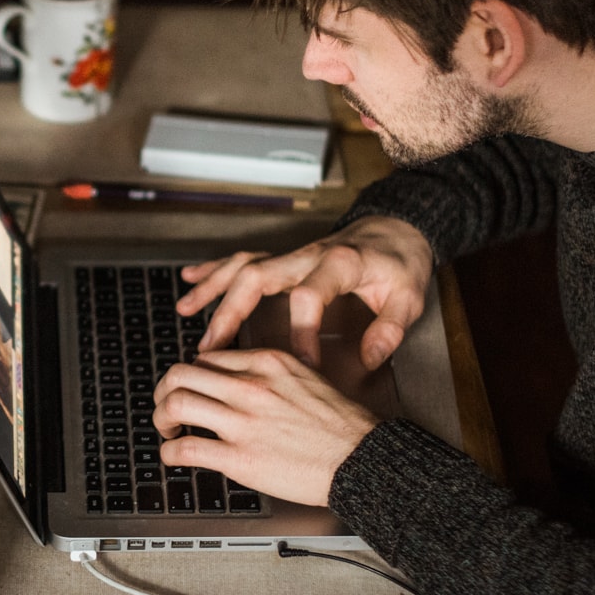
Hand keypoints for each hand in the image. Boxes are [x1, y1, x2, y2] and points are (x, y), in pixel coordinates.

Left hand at [152, 348, 377, 506]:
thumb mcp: (306, 376)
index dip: (192, 375)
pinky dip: (169, 453)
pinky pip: (185, 449)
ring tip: (167, 430)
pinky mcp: (240, 458)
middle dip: (163, 391)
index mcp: (267, 362)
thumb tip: (237, 377)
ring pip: (174, 404)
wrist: (361, 459)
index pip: (208, 357)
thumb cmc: (341, 425)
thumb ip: (270, 374)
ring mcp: (243, 421)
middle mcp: (251, 386)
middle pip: (179, 373)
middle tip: (166, 406)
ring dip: (160, 419)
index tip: (192, 389)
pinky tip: (175, 457)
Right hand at [176, 215, 434, 369]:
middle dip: (229, 311)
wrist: (398, 228)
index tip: (301, 366)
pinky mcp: (287, 258)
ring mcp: (293, 254)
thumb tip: (370, 358)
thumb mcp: (410, 297)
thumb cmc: (402, 264)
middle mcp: (308, 255)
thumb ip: (390, 328)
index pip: (309, 296)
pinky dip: (215, 269)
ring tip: (185, 311)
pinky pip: (244, 260)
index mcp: (339, 263)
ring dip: (212, 287)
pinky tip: (190, 280)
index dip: (302, 333)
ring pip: (243, 265)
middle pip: (257, 275)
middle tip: (210, 348)